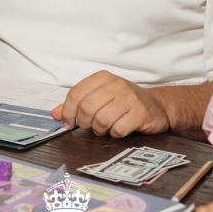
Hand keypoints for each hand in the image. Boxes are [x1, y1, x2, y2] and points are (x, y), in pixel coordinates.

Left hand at [50, 70, 169, 136]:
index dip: (68, 111)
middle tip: (90, 127)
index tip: (69, 123)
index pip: (76, 93)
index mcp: (103, 77)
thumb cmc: (124, 102)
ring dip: (100, 130)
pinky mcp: (140, 113)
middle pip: (87, 108)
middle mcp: (116, 84)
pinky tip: (119, 129)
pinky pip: (118, 129)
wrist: (157, 106)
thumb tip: (55, 113)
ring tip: (105, 128)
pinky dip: (115, 134)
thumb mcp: (100, 97)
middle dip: (84, 123)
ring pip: (101, 120)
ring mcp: (129, 98)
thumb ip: (77, 104)